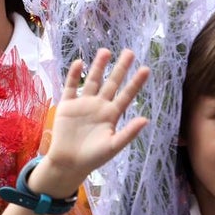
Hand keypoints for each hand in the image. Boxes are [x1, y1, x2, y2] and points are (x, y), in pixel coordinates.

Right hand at [31, 48, 149, 196]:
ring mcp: (83, 104)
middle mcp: (99, 106)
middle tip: (129, 52)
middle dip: (120, 68)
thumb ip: (128, 133)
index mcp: (112, 115)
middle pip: (111, 83)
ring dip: (98, 67)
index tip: (145, 69)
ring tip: (105, 51)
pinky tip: (79, 63)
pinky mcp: (67, 105)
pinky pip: (71, 87)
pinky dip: (74, 75)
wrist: (69, 162)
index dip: (135, 83)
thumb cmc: (93, 157)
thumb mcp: (113, 146)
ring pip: (92, 81)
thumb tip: (146, 119)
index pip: (126, 95)